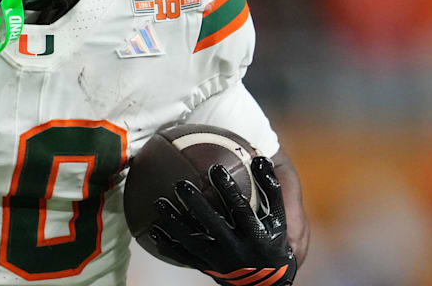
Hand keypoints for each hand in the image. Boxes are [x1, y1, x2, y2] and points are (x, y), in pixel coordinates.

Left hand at [148, 156, 296, 285]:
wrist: (267, 280)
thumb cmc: (271, 239)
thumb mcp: (277, 217)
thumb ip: (271, 188)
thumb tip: (260, 158)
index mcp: (255, 235)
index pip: (241, 210)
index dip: (228, 189)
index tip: (216, 168)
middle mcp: (237, 249)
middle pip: (213, 225)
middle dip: (196, 205)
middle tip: (181, 184)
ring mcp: (220, 260)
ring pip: (194, 241)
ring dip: (175, 223)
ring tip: (160, 202)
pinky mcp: (207, 268)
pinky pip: (184, 256)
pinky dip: (168, 244)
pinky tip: (154, 229)